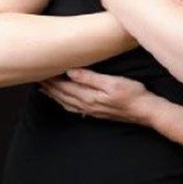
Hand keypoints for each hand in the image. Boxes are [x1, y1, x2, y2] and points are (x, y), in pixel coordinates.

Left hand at [40, 68, 161, 123]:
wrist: (146, 111)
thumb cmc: (133, 94)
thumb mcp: (113, 82)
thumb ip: (91, 78)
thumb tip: (71, 72)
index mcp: (89, 96)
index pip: (65, 86)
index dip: (52, 79)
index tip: (40, 70)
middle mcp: (87, 105)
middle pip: (63, 95)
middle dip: (49, 87)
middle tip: (36, 78)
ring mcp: (92, 110)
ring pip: (67, 102)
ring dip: (54, 96)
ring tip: (44, 89)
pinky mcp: (97, 112)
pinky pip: (75, 108)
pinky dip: (65, 103)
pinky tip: (65, 101)